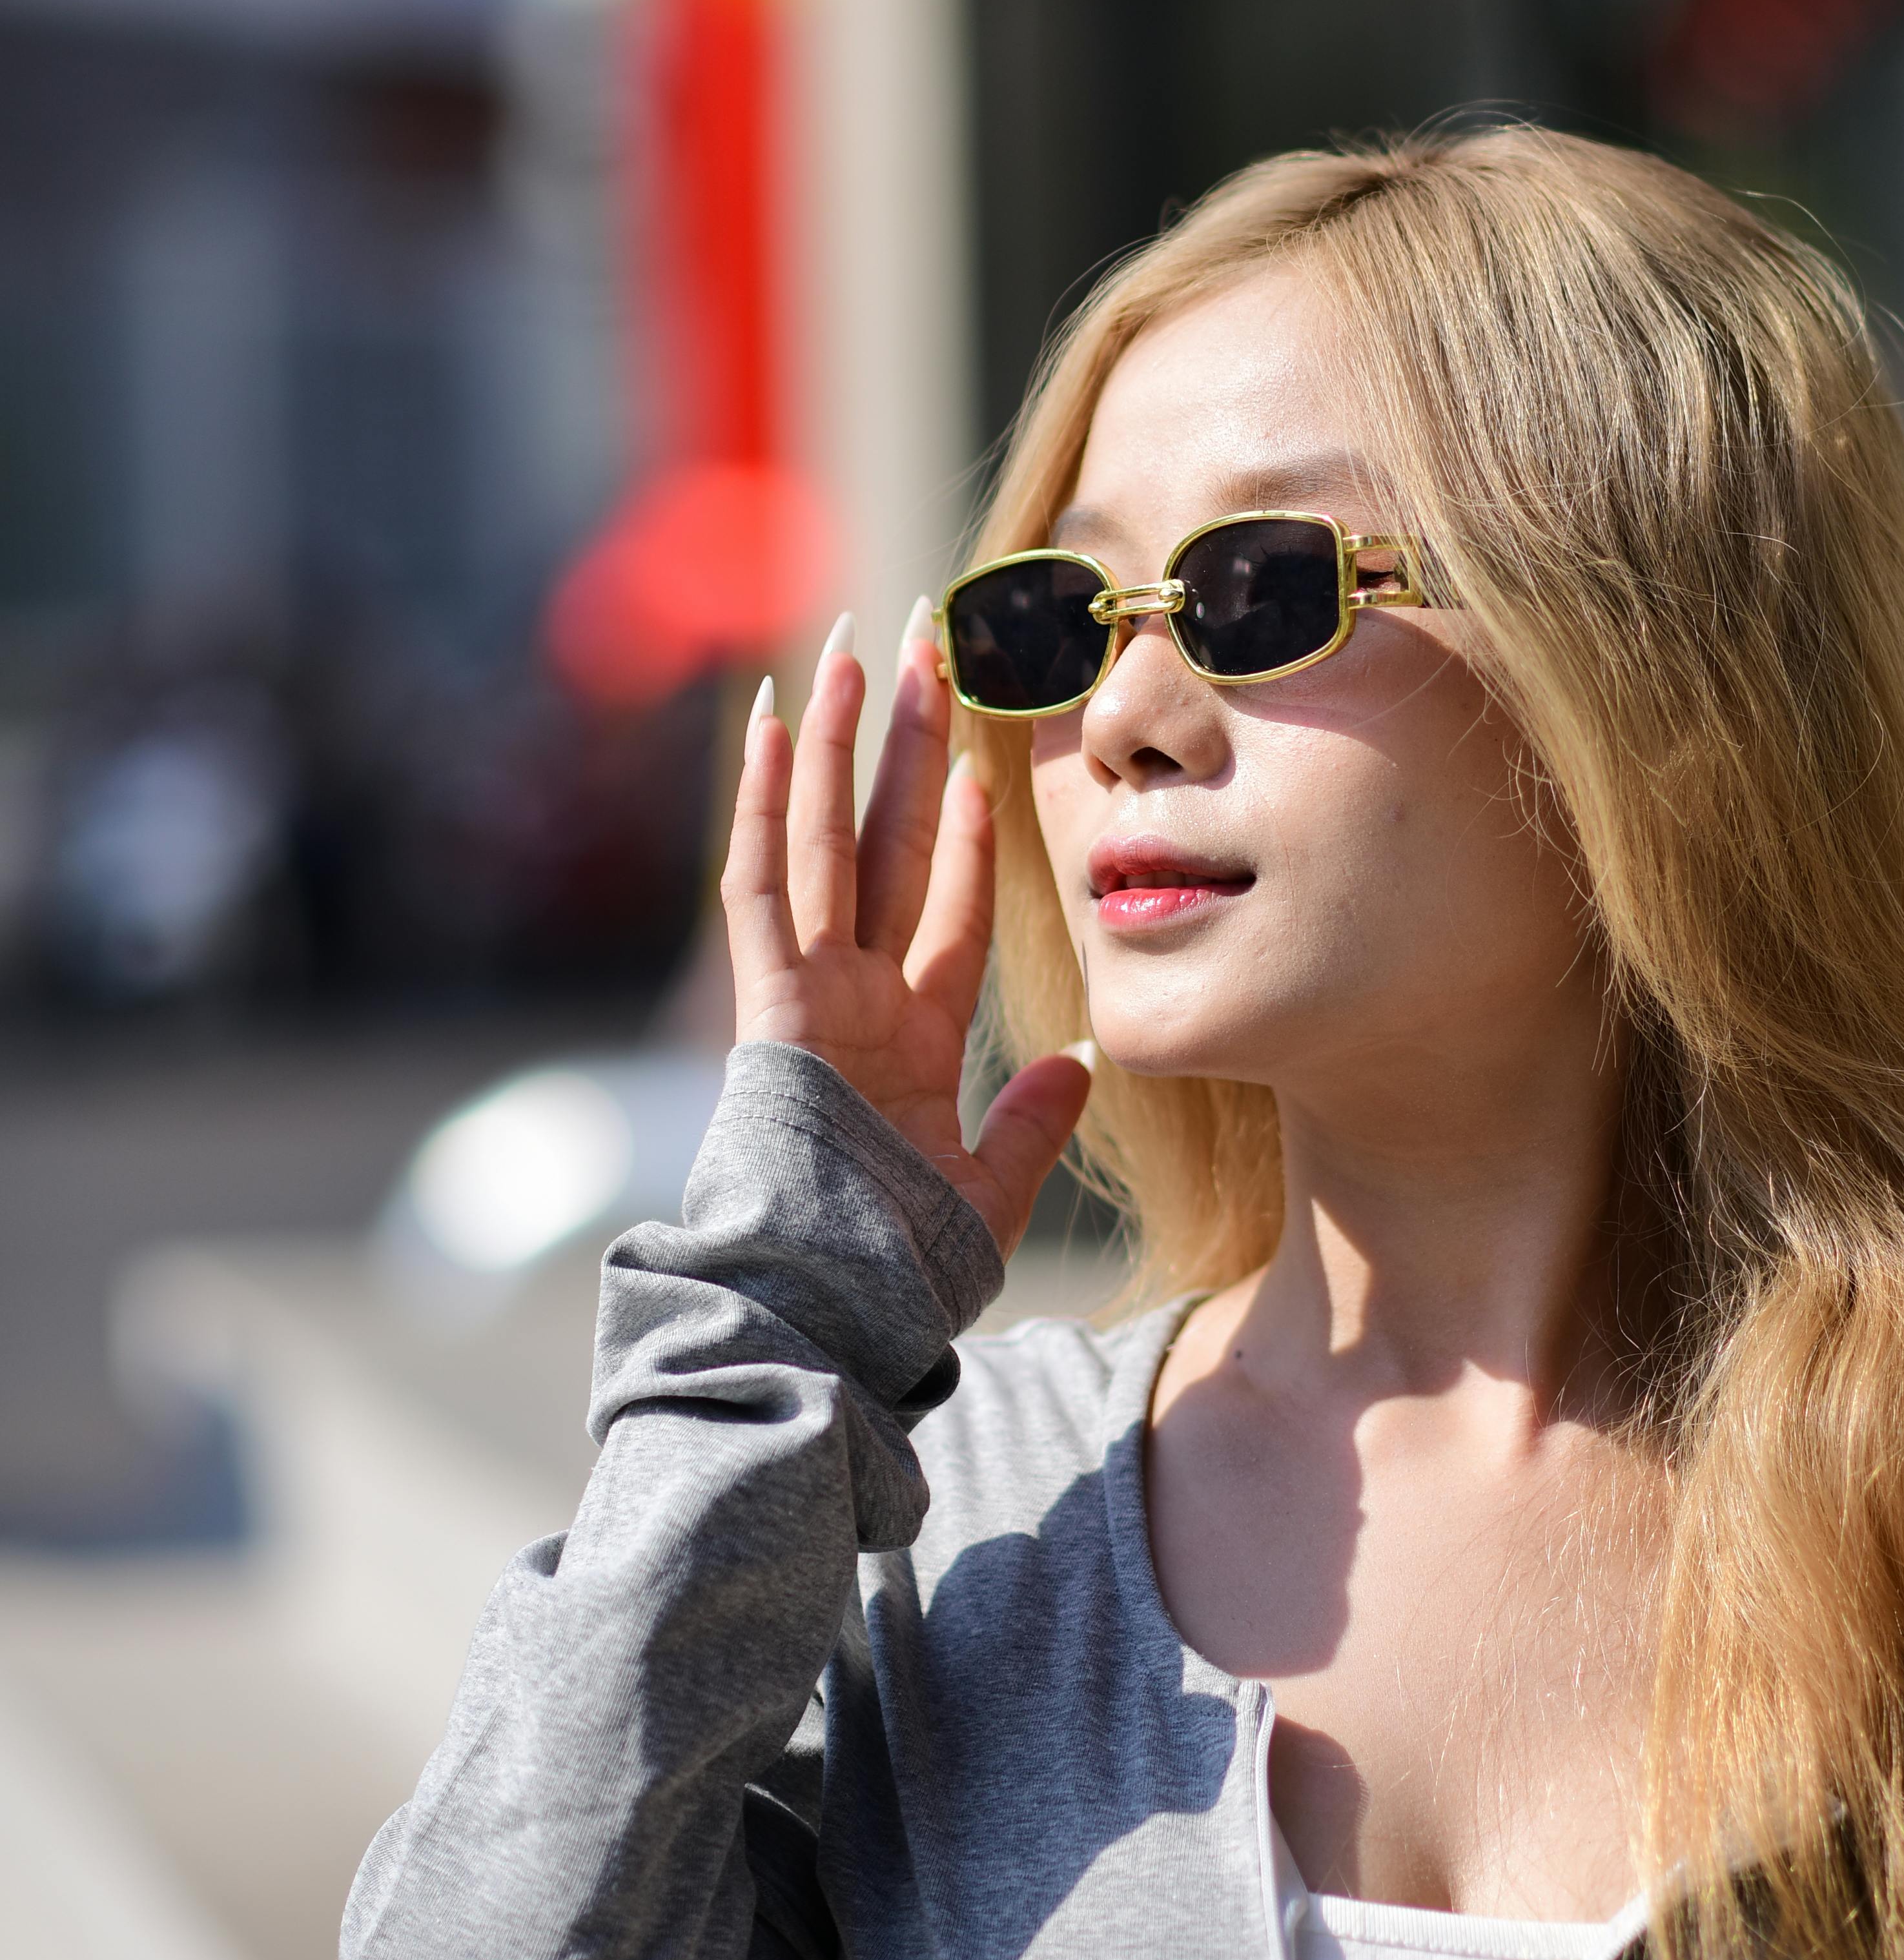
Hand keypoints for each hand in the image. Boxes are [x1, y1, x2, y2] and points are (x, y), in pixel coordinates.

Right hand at [722, 610, 1090, 1259]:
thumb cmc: (898, 1277)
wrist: (827, 1316)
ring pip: (825, 838)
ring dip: (840, 741)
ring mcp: (805, 994)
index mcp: (908, 1039)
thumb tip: (1083, 1062)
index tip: (983, 755)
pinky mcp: (767, 1004)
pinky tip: (776, 720)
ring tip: (857, 643)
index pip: (944, 906)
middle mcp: (853, 997)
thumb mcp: (991, 1193)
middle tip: (922, 643)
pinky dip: (765, 801)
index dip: (964, 832)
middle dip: (903, 743)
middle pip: (882, 842)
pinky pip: (763, 883)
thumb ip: (1029, 1125)